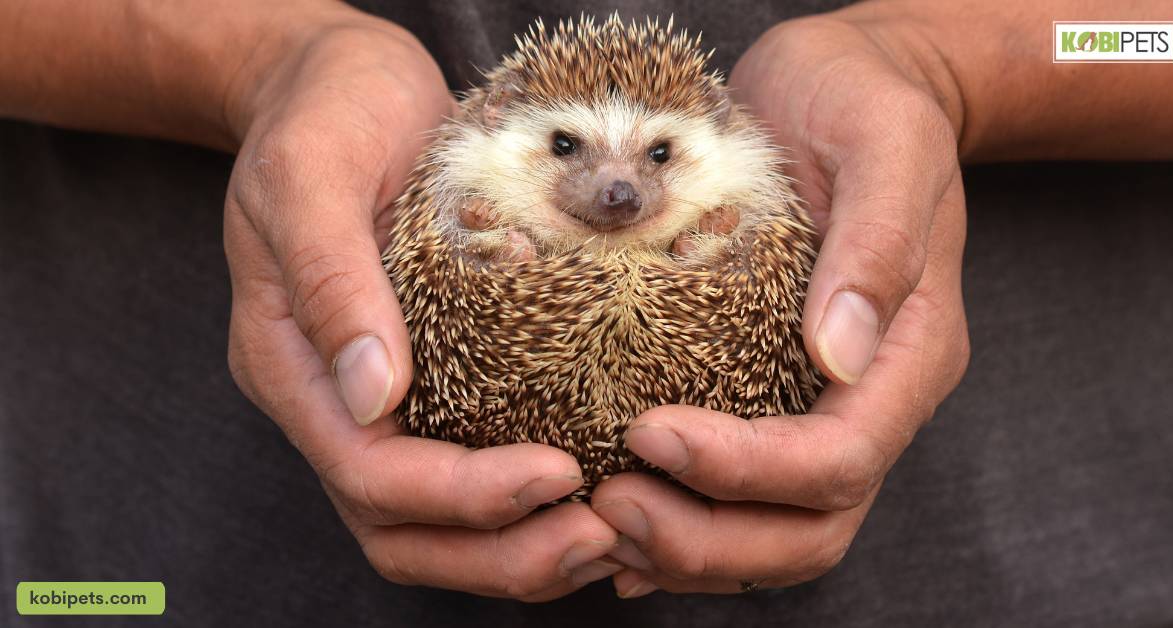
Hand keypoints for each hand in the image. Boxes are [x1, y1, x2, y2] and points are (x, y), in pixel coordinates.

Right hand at [222, 13, 618, 599]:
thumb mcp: (312, 172)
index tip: (556, 473)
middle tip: (601, 536)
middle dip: (498, 551)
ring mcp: (384, 398)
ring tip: (613, 534)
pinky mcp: (436, 379)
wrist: (348, 84)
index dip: (459, 495)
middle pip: (402, 530)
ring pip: (439, 525)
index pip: (367, 473)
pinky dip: (531, 505)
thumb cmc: (326, 112)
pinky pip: (475, 466)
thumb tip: (371, 394)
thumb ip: (330, 279)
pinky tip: (600, 490)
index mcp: (292, 364)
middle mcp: (335, 400)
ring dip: (520, 549)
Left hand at [593, 13, 970, 595]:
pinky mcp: (770, 397)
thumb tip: (838, 356)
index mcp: (909, 352)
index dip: (747, 472)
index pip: (840, 459)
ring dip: (686, 550)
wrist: (843, 86)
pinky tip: (614, 525)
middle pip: (809, 530)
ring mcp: (821, 408)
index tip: (649, 433)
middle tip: (611, 504)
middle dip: (710, 539)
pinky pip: (736, 499)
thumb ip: (879, 241)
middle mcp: (870, 399)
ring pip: (770, 535)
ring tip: (598, 516)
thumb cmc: (862, 99)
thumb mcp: (884, 139)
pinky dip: (678, 526)